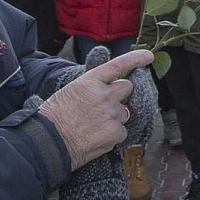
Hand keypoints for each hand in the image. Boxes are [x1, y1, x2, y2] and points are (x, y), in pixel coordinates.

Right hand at [38, 49, 153, 166]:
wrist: (50, 142)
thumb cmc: (54, 118)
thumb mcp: (70, 91)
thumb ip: (92, 86)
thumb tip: (105, 87)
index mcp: (91, 81)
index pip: (118, 65)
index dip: (136, 59)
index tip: (149, 56)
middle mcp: (105, 94)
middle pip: (127, 88)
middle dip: (120, 95)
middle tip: (105, 106)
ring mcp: (112, 113)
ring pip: (125, 111)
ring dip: (115, 116)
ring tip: (95, 125)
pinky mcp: (117, 132)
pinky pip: (122, 130)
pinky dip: (113, 134)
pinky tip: (97, 137)